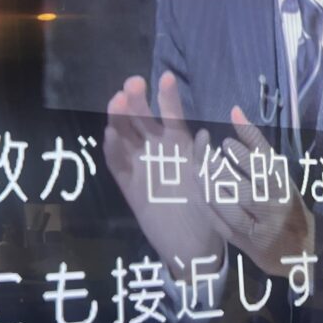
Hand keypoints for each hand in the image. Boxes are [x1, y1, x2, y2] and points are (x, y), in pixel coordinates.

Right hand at [104, 72, 223, 279]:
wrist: (193, 246)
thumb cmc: (209, 210)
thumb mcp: (213, 184)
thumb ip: (205, 161)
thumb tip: (203, 136)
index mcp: (180, 145)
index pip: (172, 115)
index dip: (168, 97)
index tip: (165, 77)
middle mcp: (157, 149)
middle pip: (142, 119)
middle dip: (137, 100)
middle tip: (133, 83)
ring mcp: (140, 164)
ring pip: (124, 135)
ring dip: (119, 118)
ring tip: (116, 101)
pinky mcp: (127, 183)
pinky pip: (116, 163)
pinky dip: (112, 149)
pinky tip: (110, 134)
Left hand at [205, 106, 314, 277]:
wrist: (295, 252)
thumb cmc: (282, 201)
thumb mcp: (276, 172)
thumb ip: (255, 143)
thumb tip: (234, 110)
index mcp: (284, 188)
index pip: (266, 170)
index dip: (244, 156)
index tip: (226, 142)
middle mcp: (274, 209)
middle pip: (245, 190)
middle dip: (221, 170)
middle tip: (204, 155)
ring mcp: (259, 229)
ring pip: (231, 208)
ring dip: (210, 188)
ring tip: (198, 170)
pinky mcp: (243, 243)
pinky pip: (221, 223)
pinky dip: (207, 206)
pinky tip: (198, 190)